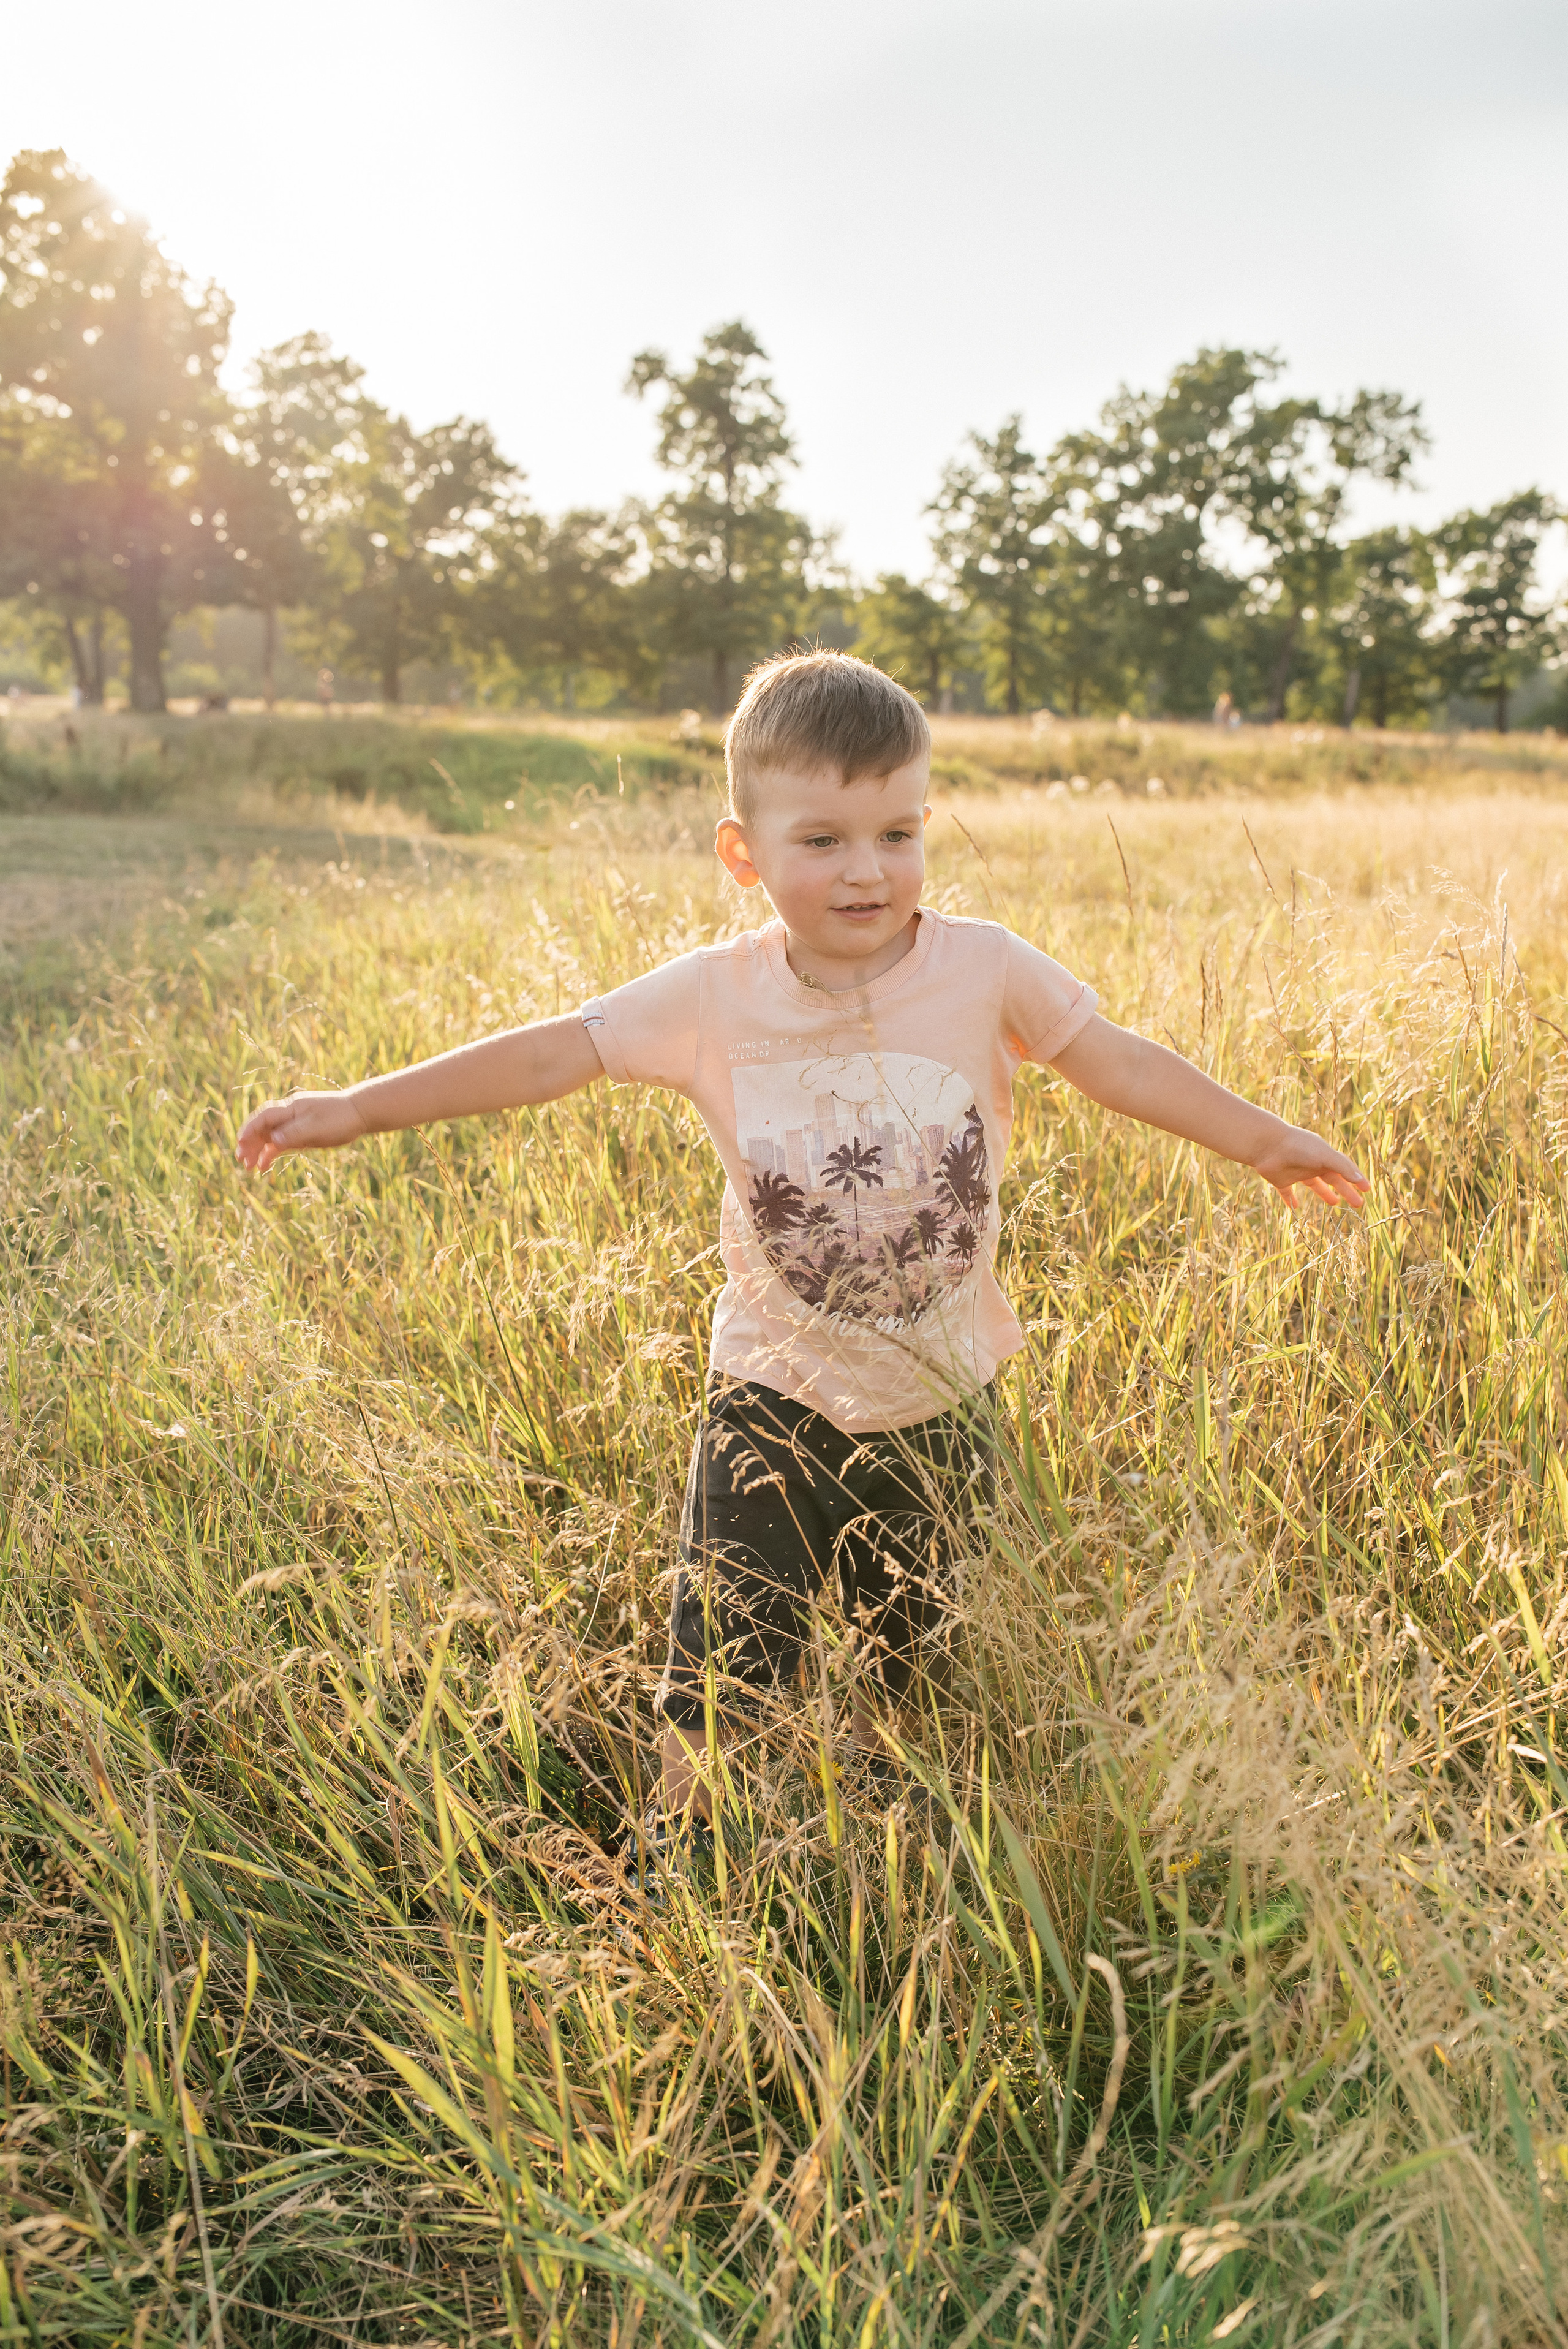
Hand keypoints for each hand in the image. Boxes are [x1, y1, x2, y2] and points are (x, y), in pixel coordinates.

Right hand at [236, 1090, 369, 1172]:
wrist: (359, 1113)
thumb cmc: (339, 1118)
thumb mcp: (316, 1128)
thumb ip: (294, 1133)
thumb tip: (272, 1139)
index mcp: (291, 1108)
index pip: (264, 1117)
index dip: (249, 1129)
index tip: (240, 1143)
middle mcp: (289, 1115)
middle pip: (263, 1128)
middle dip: (250, 1143)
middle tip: (241, 1160)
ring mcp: (295, 1124)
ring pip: (270, 1137)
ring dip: (258, 1150)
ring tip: (249, 1167)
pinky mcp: (301, 1134)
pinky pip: (281, 1143)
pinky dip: (271, 1153)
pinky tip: (264, 1166)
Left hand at [1246, 1118, 1368, 1209]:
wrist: (1267, 1145)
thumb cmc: (1298, 1147)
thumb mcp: (1324, 1156)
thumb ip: (1342, 1167)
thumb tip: (1360, 1180)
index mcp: (1324, 1156)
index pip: (1344, 1169)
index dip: (1356, 1178)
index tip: (1366, 1189)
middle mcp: (1312, 1164)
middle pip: (1333, 1179)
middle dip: (1346, 1191)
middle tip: (1358, 1204)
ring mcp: (1296, 1172)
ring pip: (1314, 1185)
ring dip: (1325, 1194)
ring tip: (1334, 1204)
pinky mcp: (1280, 1180)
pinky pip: (1287, 1193)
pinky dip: (1291, 1200)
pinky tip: (1295, 1208)